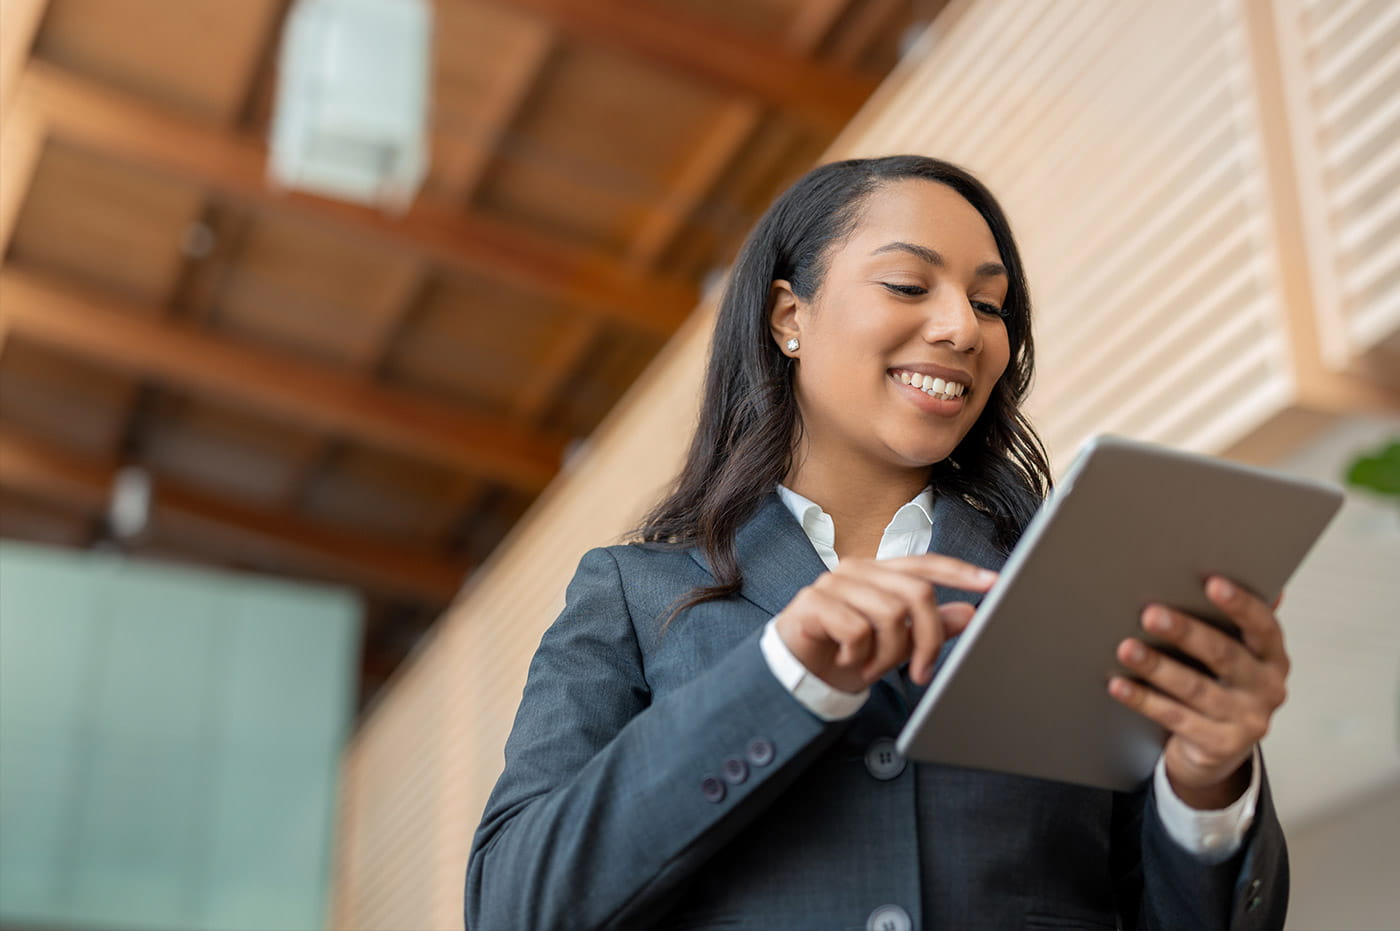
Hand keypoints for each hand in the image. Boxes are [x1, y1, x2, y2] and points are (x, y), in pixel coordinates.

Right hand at [774, 554, 996, 692]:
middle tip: (921, 673)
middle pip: (917, 593)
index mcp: (880, 572)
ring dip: (888, 656)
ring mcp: (833, 583)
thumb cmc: (847, 652)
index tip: (992, 582)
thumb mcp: (896, 644)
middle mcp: (858, 569)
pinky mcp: (812, 602)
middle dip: (928, 640)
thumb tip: (970, 613)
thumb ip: (929, 626)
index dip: (960, 572)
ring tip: (872, 668)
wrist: (797, 673)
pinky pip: (857, 630)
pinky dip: (858, 656)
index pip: (926, 564)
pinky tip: (846, 660)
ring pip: (890, 615)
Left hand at [1108, 576, 1289, 808]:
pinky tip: (1118, 685)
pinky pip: (1175, 718)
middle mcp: (1267, 688)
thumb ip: (1230, 620)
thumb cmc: (1219, 683)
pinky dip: (1144, 700)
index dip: (1240, 604)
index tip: (1212, 582)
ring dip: (1157, 667)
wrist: (1217, 747)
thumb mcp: (1233, 653)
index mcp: (1272, 657)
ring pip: (1195, 689)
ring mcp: (1247, 720)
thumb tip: (1222, 570)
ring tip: (1126, 649)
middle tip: (1150, 614)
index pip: (1264, 626)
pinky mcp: (1220, 746)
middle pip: (1225, 656)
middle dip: (1186, 633)